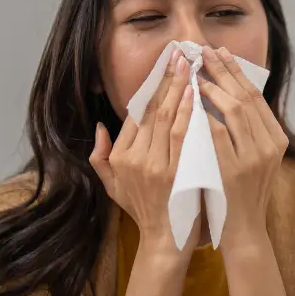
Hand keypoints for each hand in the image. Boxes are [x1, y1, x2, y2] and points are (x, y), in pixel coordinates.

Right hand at [90, 49, 200, 256]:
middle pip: (150, 109)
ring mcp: (154, 165)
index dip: (151, 87)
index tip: (164, 66)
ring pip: (165, 117)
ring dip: (177, 88)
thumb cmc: (145, 212)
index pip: (136, 114)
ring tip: (188, 64)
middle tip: (178, 53)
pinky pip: (181, 135)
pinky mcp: (174, 173)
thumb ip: (101, 157)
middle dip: (165, 78)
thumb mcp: (114, 187)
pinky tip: (194, 93)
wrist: (166, 242)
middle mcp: (133, 159)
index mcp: (120, 157)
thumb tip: (100, 127)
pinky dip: (186, 112)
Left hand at [197, 46, 287, 249]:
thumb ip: (247, 130)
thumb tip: (228, 93)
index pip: (255, 96)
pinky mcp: (234, 169)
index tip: (220, 52)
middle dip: (223, 70)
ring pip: (235, 111)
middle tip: (203, 50)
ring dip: (214, 88)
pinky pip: (218, 134)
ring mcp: (254, 158)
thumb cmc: (241, 192)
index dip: (236, 71)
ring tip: (195, 72)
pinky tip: (190, 101)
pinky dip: (205, 115)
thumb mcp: (254, 158)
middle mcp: (270, 145)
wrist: (243, 230)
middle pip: (246, 97)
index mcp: (275, 139)